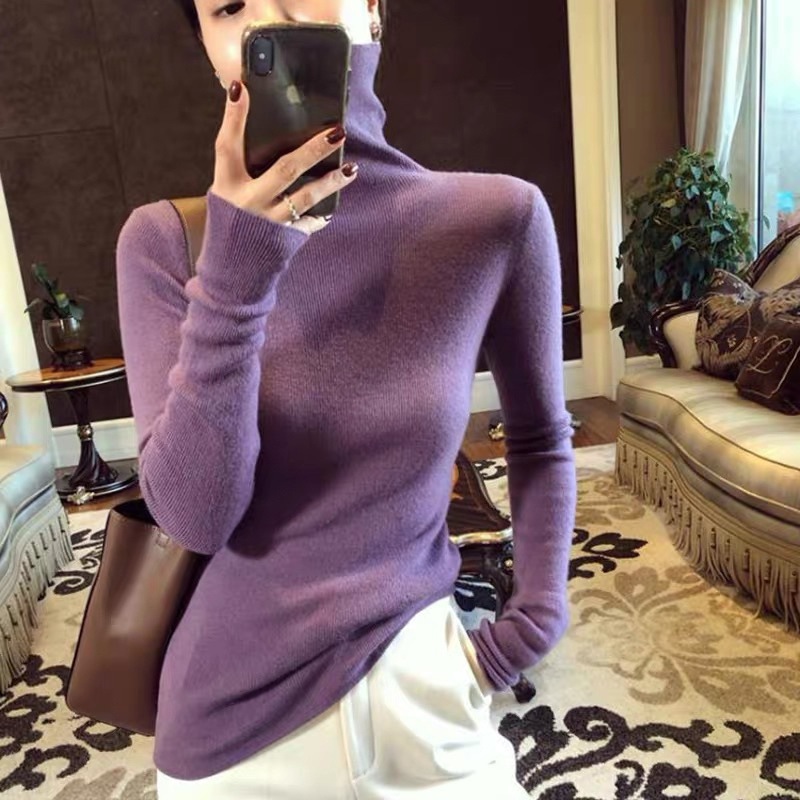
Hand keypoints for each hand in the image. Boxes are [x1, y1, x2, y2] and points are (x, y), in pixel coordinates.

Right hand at [209, 80, 357, 234]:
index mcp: (228, 184)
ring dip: (331, 182)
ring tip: (351, 169)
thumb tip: (259, 121)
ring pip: (306, 198)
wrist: (231, 270)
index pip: (227, 144)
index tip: (243, 88)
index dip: (234, 117)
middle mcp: (248, 202)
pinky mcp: (283, 240)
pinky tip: (334, 205)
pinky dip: (321, 214)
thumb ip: (242, 163)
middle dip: (314, 149)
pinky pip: (308, 223)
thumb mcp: (226, 190)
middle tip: (339, 132)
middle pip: (286, 169)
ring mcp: (268, 222)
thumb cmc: (231, 220)